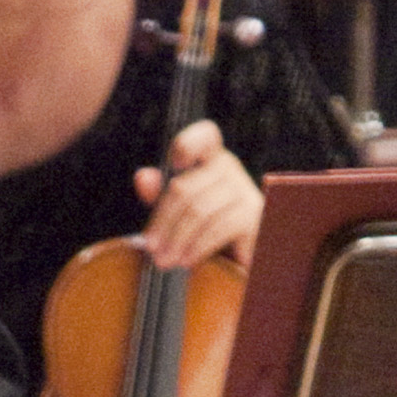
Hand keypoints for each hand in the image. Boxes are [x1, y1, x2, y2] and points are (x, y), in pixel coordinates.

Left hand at [131, 120, 262, 269]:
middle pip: (186, 188)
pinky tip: (187, 261)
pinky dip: (198, 246)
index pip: (205, 135)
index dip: (189, 143)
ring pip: (199, 210)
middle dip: (164, 222)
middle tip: (152, 249)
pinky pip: (218, 228)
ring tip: (165, 261)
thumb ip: (159, 194)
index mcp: (210, 159)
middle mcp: (229, 168)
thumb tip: (143, 176)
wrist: (239, 261)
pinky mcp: (253, 216)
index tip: (175, 164)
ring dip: (177, 239)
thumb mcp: (177, 212)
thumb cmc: (205, 229)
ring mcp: (244, 190)